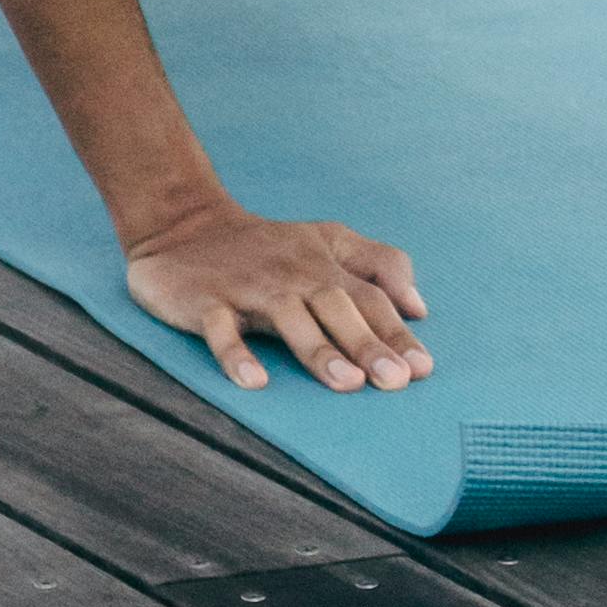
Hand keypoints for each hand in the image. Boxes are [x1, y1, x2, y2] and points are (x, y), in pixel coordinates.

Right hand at [125, 201, 432, 393]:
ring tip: (347, 383)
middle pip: (336, 305)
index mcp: (323, 262)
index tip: (423, 368)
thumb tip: (419, 307)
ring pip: (288, 316)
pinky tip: (255, 382)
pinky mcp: (206, 300)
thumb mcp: (328, 239)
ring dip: (318, 349)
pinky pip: (221, 328)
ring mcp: (248, 286)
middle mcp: (291, 273)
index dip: (396, 331)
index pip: (369, 296)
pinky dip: (236, 354)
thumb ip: (378, 264)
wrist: (184, 223)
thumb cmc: (269, 245)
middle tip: (396, 380)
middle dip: (367, 342)